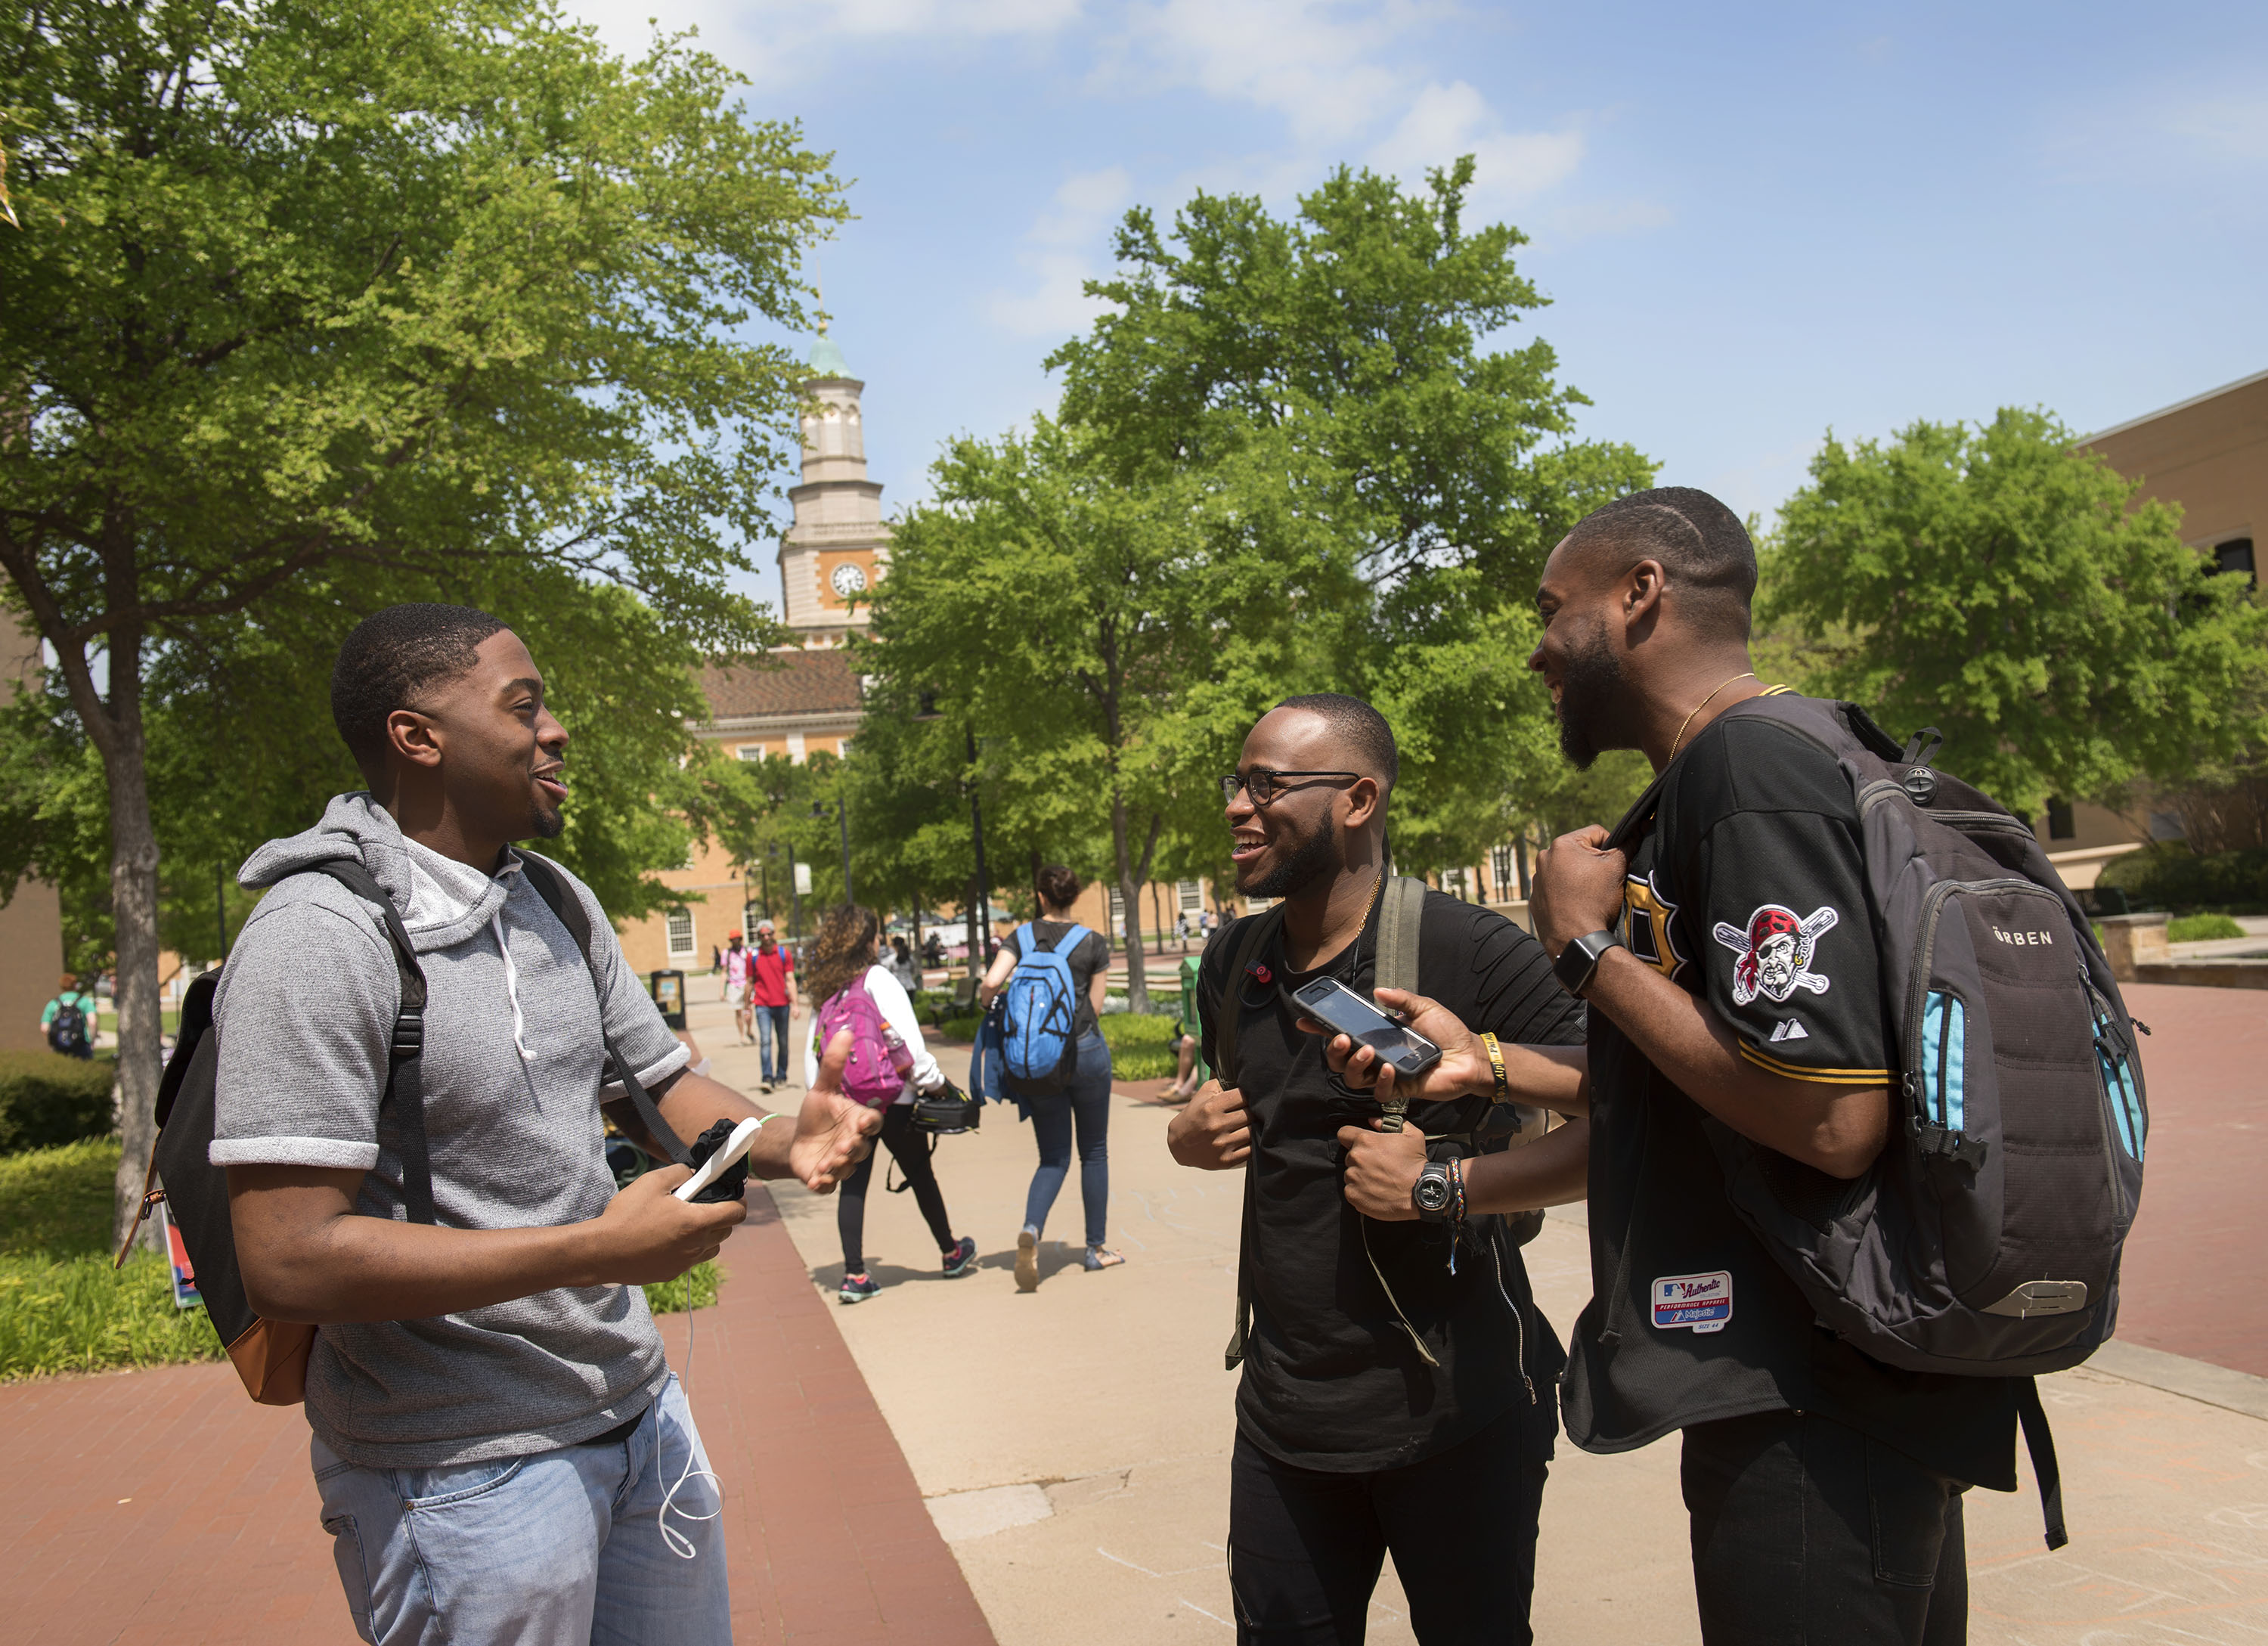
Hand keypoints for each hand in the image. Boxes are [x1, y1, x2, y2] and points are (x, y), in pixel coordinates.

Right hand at [588, 1166, 747, 1284]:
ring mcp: (684, 1263)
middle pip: (726, 1231)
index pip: (736, 1213)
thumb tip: (694, 1174)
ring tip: (685, 1222)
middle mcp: (695, 1246)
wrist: (601, 1252)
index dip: (738, 1201)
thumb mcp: (652, 1182)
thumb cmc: (626, 1215)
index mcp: (696, 1222)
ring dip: (707, 1234)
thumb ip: (680, 1173)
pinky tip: (668, 1239)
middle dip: (721, 1216)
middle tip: (702, 1204)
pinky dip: (689, 1248)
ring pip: (710, 1247)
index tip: (731, 1193)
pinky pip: (691, 1259)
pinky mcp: (671, 1274)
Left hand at [788, 1028, 881, 1193]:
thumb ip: (833, 1064)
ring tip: (826, 1163)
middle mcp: (854, 1144)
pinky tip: (814, 1181)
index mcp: (857, 1121)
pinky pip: (829, 1185)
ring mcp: (841, 1163)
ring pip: (847, 1168)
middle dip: (853, 1148)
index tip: (859, 1123)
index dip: (868, 1124)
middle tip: (843, 1146)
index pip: (872, 1123)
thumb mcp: (822, 1087)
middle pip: (862, 1149)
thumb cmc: (817, 1113)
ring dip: (839, 1167)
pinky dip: (823, 1184)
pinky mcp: (825, 1178)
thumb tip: (845, 1031)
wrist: (797, 1138)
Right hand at [1166, 1079, 1250, 1168]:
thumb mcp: (1203, 1093)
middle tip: (1251, 1112)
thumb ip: (1222, 1082)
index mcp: (1211, 1107)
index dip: (1248, 1096)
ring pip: (1252, 1132)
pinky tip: (1247, 1139)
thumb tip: (1243, 1076)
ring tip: (1249, 1125)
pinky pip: (1250, 1150)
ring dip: (1253, 1128)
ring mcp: (1221, 1145)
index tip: (1246, 1099)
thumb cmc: (1196, 1114)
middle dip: (1252, 1112)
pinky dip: (1252, 1144)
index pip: (1243, 1097)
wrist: (1179, 1144)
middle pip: (1251, 1115)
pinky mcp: (1226, 1161)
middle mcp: (1216, 1126)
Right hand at [1304, 988, 1492, 1102]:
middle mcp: (1376, 1056)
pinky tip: (1389, 1069)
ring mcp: (1385, 1075)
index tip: (1305, 1019)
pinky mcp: (1398, 1091)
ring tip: (1367, 1051)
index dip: (1321, 1028)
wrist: (1470, 1057)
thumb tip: (1377, 991)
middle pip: (1339, 1060)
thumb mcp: (1424, 1008)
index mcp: (1378, 1036)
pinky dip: (1380, 1081)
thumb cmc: (1448, 1033)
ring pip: (1352, 1078)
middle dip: (1333, 1050)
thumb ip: (1401, 998)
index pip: (1343, 1032)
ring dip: (1353, 1064)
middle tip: (1341, 1038)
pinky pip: (1378, 1092)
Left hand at [1336, 1120, 1428, 1220]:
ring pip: (1350, 1174)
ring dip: (1360, 1176)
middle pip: (1350, 1156)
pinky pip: (1351, 1190)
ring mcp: (1353, 1177)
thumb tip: (1372, 1120)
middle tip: (1378, 1166)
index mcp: (1366, 1140)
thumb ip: (1391, 1123)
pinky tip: (1376, 1192)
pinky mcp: (1353, 1195)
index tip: (1359, 1144)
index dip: (1350, 1137)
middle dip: (1361, 1159)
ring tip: (1379, 1181)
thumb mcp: (1412, 1136)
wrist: (1420, 1193)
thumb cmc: (1416, 1164)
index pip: (1343, 1133)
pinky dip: (1360, 1192)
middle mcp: (1356, 1158)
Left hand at [1532, 825, 1626, 957]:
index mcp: (1562, 844)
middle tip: (1604, 881)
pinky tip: (1578, 905)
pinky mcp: (1536, 899)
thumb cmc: (1596, 900)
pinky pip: (1557, 889)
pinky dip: (1567, 893)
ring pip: (1567, 870)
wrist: (1576, 938)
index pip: (1596, 833)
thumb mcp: (1617, 867)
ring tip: (1591, 895)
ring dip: (1580, 877)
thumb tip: (1641, 828)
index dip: (1612, 846)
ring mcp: (1537, 879)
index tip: (1616, 864)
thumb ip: (1629, 844)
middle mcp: (1544, 858)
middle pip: (1580, 852)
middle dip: (1594, 862)